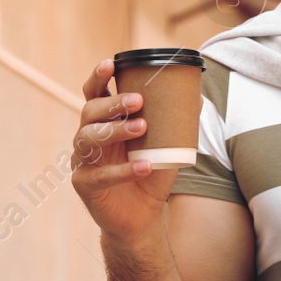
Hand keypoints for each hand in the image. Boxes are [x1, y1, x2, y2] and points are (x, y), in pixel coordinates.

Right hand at [71, 57, 180, 245]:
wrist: (143, 217)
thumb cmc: (151, 175)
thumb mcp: (167, 147)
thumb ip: (178, 124)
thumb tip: (198, 98)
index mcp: (104, 122)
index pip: (94, 93)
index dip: (98, 77)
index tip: (111, 63)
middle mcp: (88, 137)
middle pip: (89, 111)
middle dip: (112, 103)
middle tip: (138, 100)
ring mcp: (82, 161)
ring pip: (88, 138)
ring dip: (115, 130)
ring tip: (142, 127)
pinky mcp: (84, 185)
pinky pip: (99, 176)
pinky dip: (123, 171)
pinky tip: (145, 167)